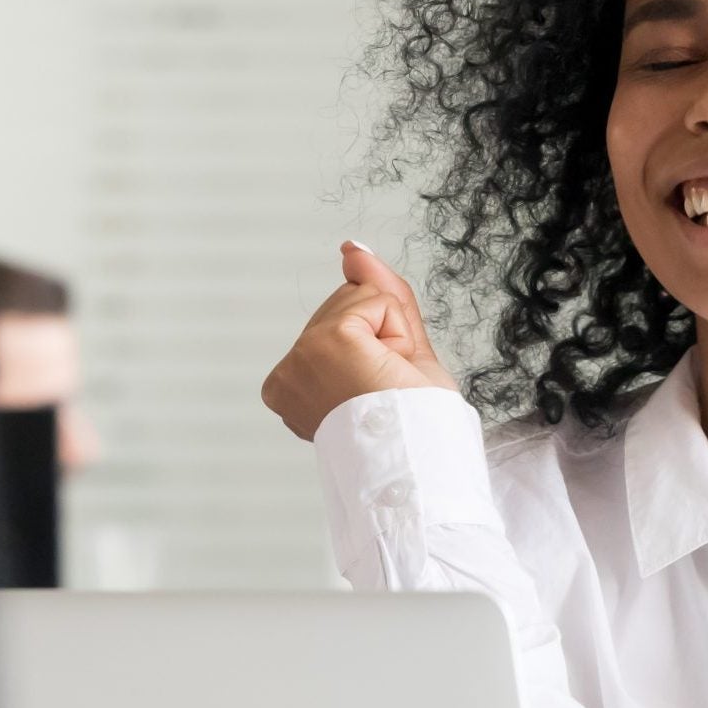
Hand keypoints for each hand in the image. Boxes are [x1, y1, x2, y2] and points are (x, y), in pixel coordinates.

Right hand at [260, 242, 458, 440]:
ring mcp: (302, 355)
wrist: (420, 458)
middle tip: (387, 387)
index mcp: (292, 385)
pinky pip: (376, 300)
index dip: (378, 348)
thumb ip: (374, 292)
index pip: (341, 323)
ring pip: (359, 298)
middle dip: (383, 337)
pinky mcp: (328, 341)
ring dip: (391, 336)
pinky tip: (386, 366)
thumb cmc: (412, 423)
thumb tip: (352, 249)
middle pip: (346, 304)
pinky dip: (397, 330)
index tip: (375, 393)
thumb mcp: (399, 349)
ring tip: (385, 382)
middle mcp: (286, 374)